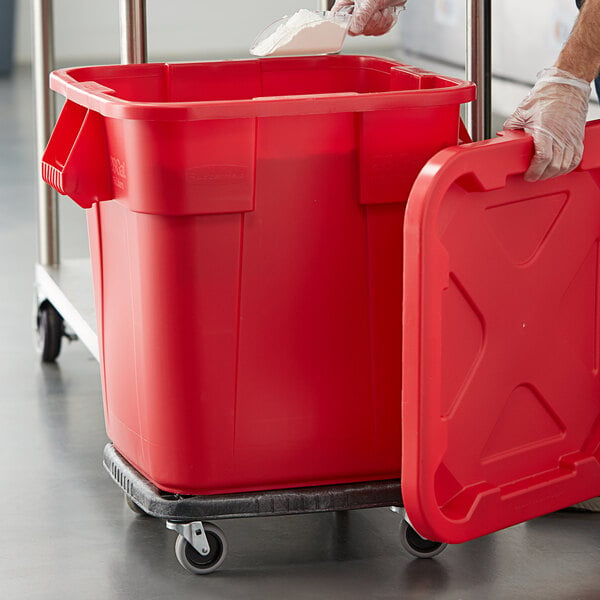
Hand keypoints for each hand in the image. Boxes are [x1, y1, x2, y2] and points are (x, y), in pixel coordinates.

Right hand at [332, 0, 406, 35]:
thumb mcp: (370, 0)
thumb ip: (362, 14)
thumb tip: (353, 30)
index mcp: (347, 4)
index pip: (338, 21)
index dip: (344, 27)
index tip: (354, 26)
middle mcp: (355, 13)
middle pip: (357, 30)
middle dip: (371, 21)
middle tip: (375, 9)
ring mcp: (365, 20)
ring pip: (370, 32)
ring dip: (381, 20)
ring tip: (382, 8)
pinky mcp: (376, 24)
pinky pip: (380, 31)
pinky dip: (386, 22)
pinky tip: (386, 11)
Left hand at [503, 67, 589, 181]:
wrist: (567, 85)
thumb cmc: (547, 95)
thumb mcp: (522, 111)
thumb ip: (512, 126)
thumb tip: (505, 136)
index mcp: (545, 131)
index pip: (542, 158)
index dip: (534, 171)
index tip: (528, 175)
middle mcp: (561, 136)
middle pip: (554, 166)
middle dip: (542, 175)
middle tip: (533, 175)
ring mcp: (571, 138)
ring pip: (565, 165)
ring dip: (553, 173)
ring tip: (543, 173)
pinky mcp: (578, 138)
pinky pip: (576, 159)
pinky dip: (567, 167)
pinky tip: (558, 167)